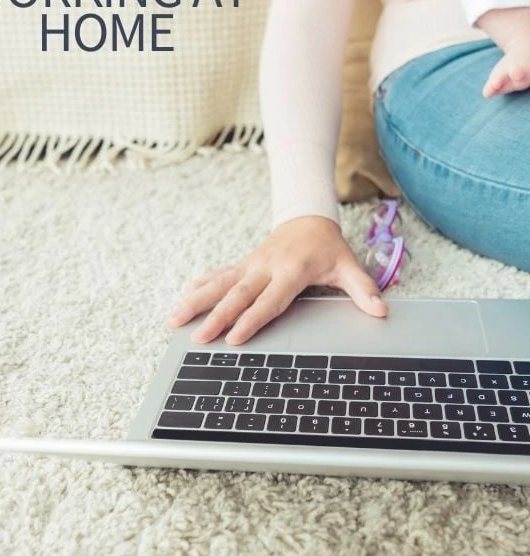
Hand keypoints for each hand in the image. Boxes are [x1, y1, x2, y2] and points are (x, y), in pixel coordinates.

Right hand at [167, 216, 388, 344]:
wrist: (307, 218)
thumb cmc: (328, 247)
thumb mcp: (348, 266)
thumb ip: (363, 289)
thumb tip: (381, 310)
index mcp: (290, 271)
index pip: (269, 301)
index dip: (251, 319)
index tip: (234, 338)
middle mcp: (265, 268)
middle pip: (237, 295)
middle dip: (216, 317)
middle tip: (199, 338)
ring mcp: (250, 265)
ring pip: (219, 284)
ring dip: (196, 302)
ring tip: (174, 320)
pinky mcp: (242, 265)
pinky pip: (217, 275)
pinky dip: (200, 287)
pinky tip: (183, 298)